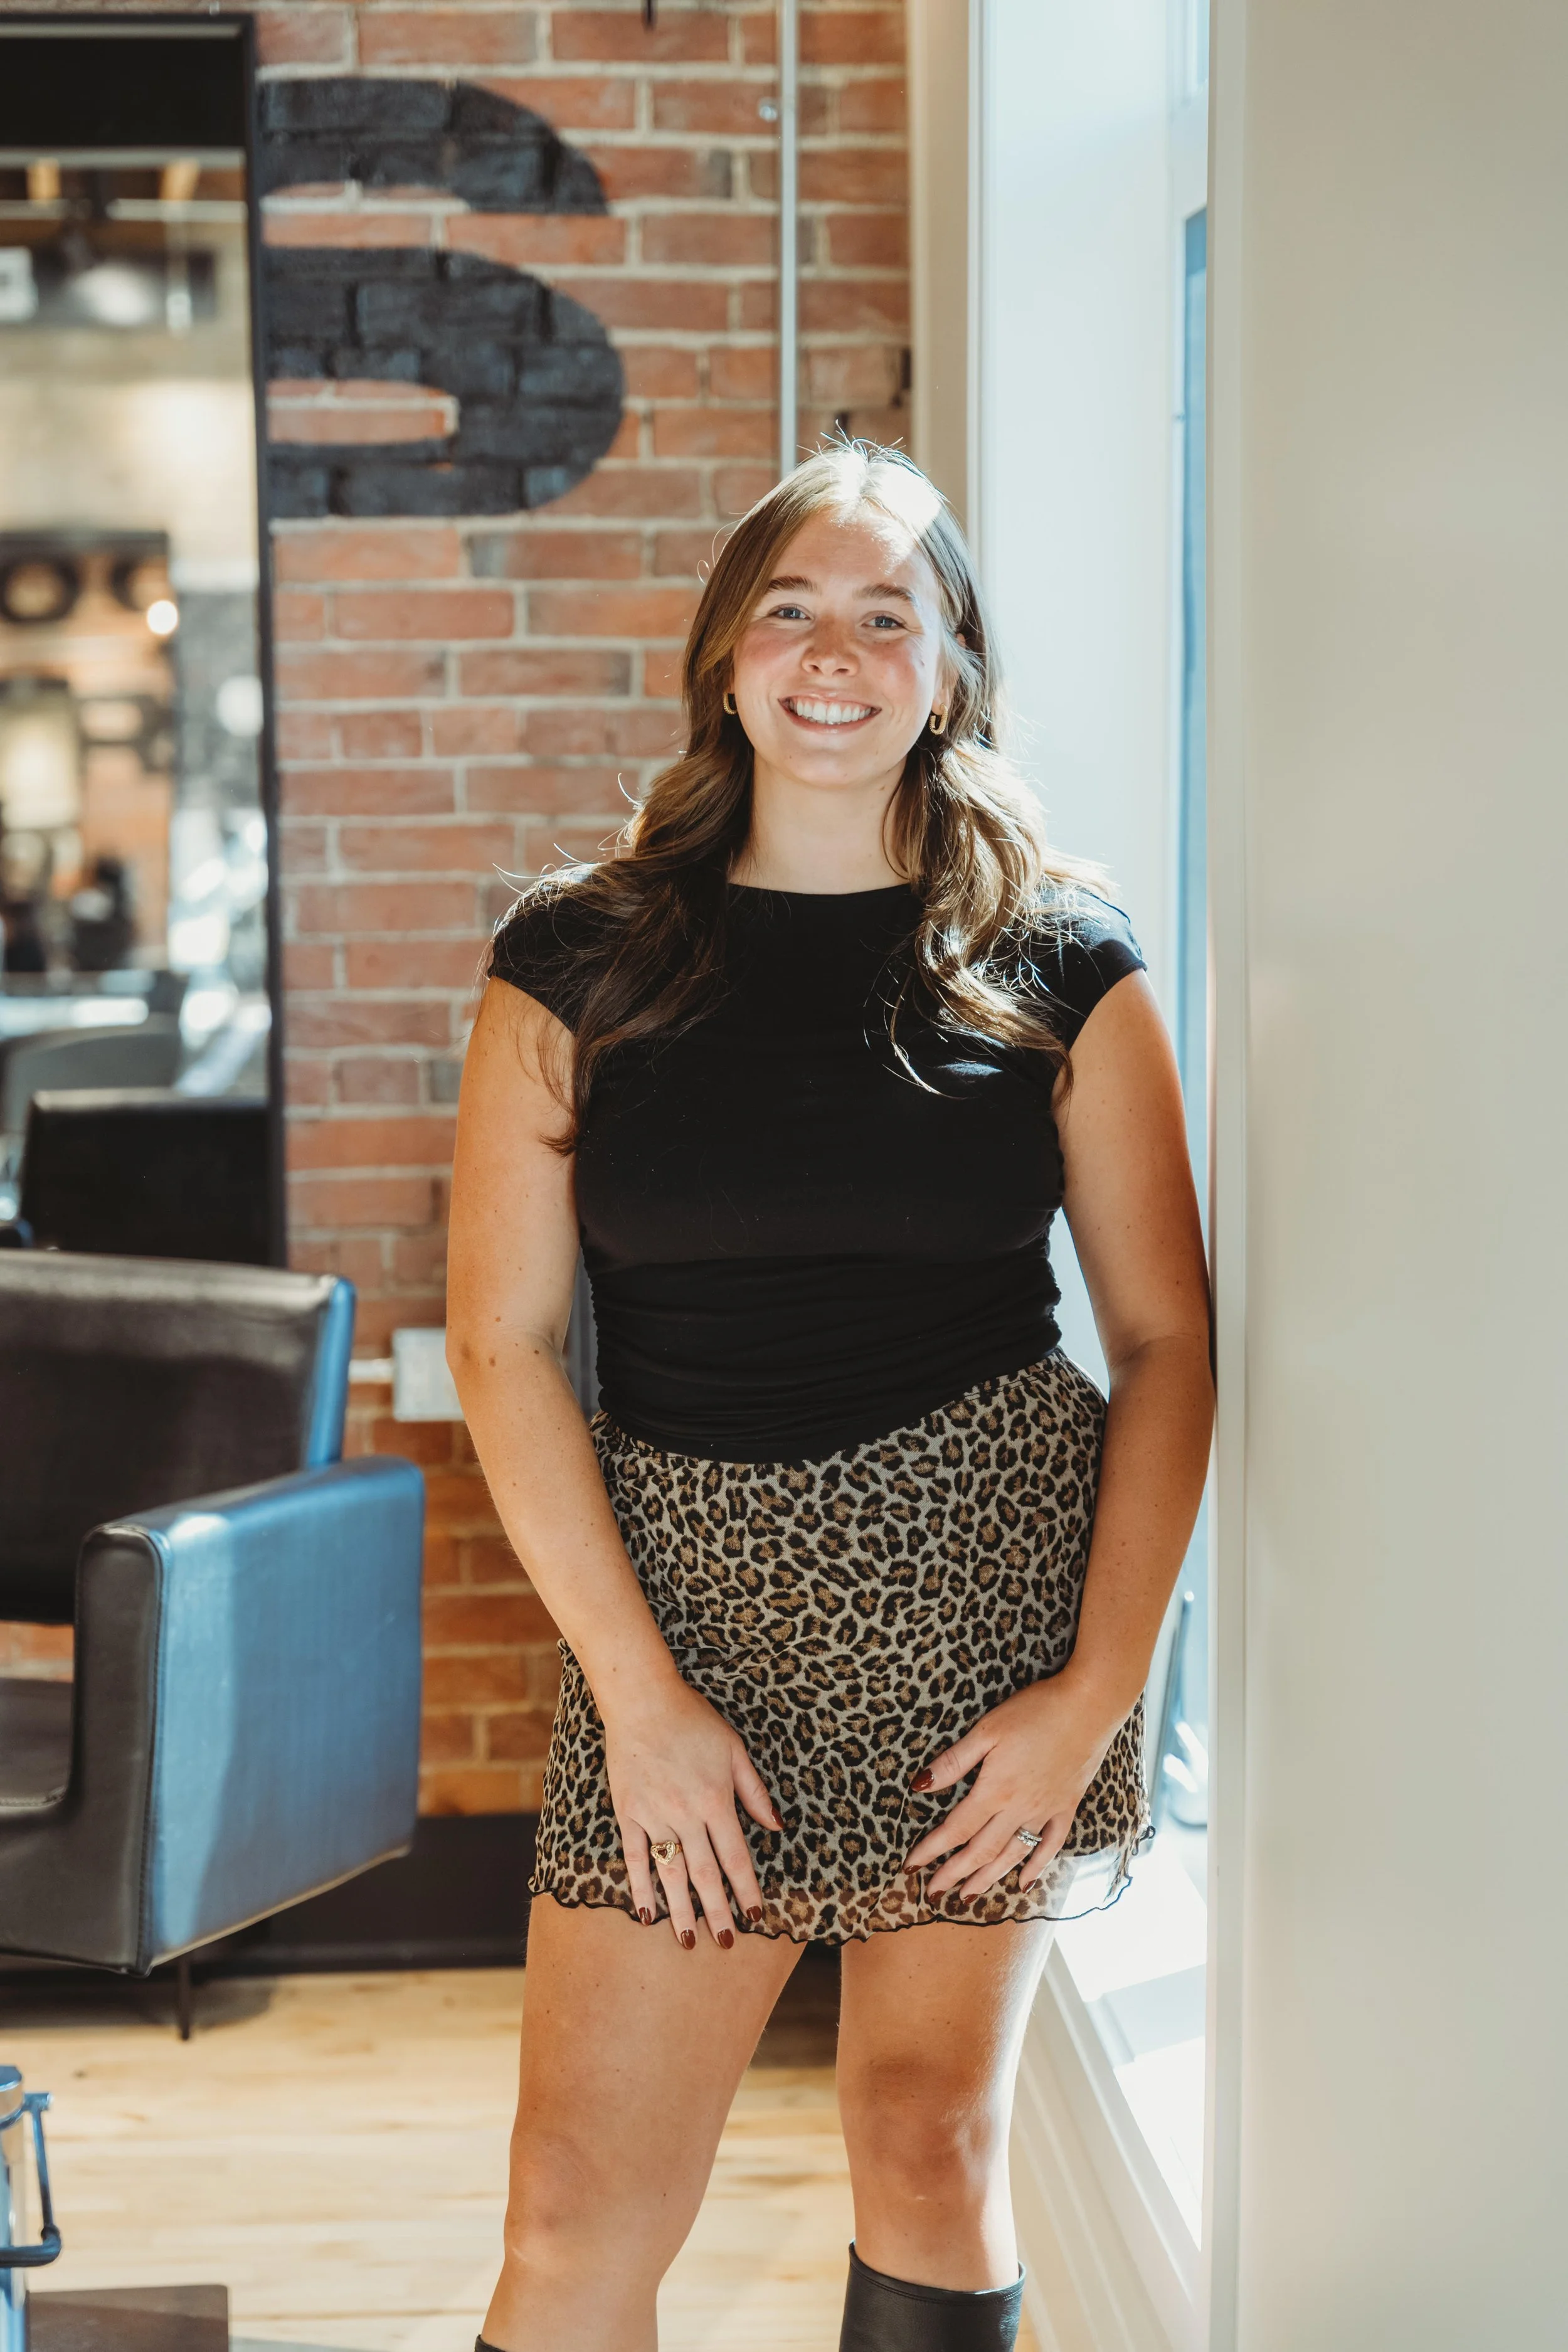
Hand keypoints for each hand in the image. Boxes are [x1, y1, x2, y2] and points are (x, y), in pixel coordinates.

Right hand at [603, 1676, 782, 1948]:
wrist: (642, 1701)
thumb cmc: (693, 1720)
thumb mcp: (734, 1749)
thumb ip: (754, 1791)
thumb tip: (777, 1826)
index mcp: (715, 1799)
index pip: (736, 1857)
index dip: (748, 1891)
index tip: (758, 1918)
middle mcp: (685, 1814)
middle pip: (705, 1874)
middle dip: (718, 1912)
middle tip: (727, 1943)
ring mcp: (654, 1816)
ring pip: (670, 1873)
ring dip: (681, 1910)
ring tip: (690, 1941)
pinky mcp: (628, 1813)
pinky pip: (634, 1858)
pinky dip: (640, 1887)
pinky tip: (647, 1914)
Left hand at [903, 1674, 1122, 1900]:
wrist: (1088, 1706)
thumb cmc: (1034, 1711)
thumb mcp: (987, 1729)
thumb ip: (954, 1761)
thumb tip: (920, 1785)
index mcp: (995, 1789)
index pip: (956, 1828)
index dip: (932, 1849)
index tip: (911, 1866)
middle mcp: (1019, 1808)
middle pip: (981, 1849)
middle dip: (954, 1873)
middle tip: (935, 1894)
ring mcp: (1045, 1811)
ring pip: (1012, 1854)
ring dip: (988, 1878)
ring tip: (968, 1896)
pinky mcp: (1067, 1807)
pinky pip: (1050, 1846)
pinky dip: (1036, 1867)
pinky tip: (1024, 1883)